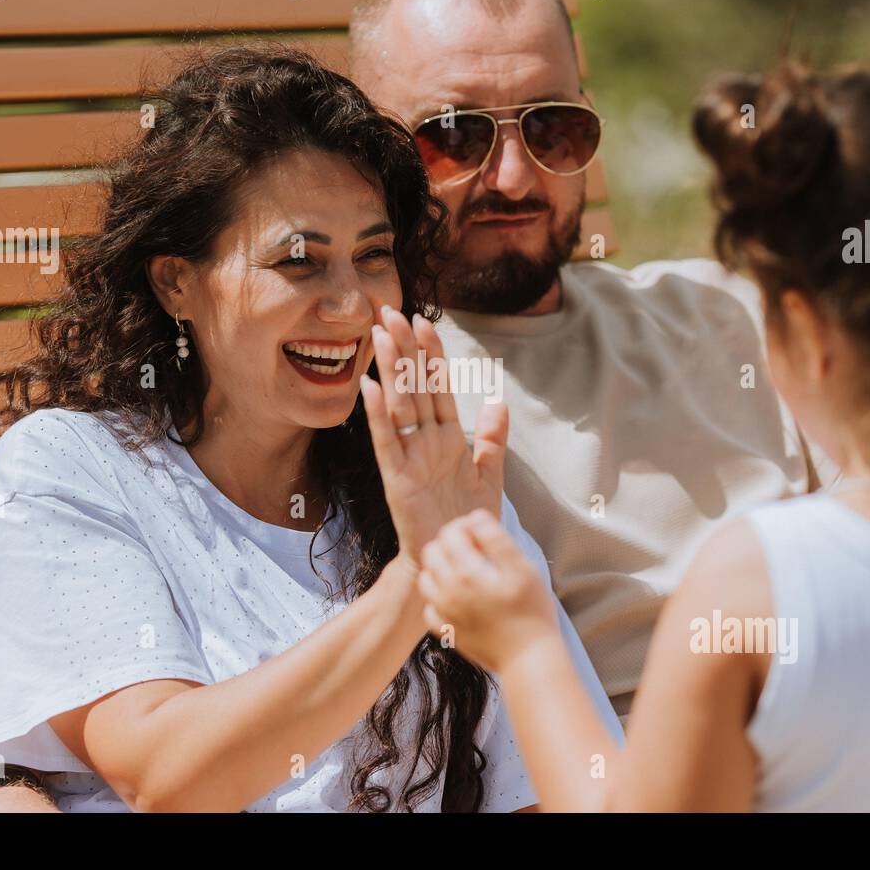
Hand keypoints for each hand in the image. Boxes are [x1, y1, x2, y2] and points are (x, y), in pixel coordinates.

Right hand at [359, 306, 507, 560]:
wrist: (452, 558)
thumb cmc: (466, 520)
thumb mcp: (489, 476)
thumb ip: (493, 439)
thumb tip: (499, 401)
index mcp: (447, 437)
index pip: (437, 386)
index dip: (430, 354)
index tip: (422, 320)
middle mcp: (424, 441)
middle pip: (414, 386)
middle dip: (403, 349)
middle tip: (390, 311)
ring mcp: (408, 457)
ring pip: (398, 404)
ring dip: (389, 369)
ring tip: (379, 334)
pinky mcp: (396, 479)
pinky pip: (385, 441)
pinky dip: (377, 415)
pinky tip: (369, 387)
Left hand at [417, 510, 558, 672]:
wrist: (529, 658)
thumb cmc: (532, 611)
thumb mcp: (522, 568)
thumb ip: (496, 539)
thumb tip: (475, 518)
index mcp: (467, 572)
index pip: (450, 534)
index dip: (465, 526)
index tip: (482, 533)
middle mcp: (448, 591)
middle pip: (432, 552)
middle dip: (450, 544)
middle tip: (474, 551)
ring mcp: (444, 613)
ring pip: (425, 579)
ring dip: (440, 568)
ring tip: (466, 572)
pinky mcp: (446, 631)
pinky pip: (429, 607)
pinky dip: (439, 598)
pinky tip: (459, 598)